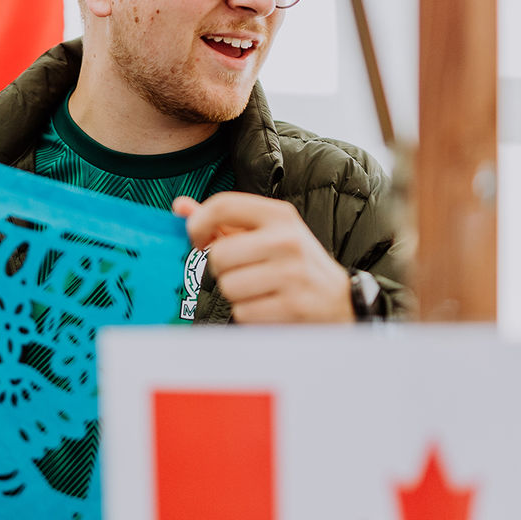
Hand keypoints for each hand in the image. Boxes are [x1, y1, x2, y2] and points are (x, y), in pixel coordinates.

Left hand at [173, 192, 352, 323]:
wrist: (341, 300)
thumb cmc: (295, 264)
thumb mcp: (267, 233)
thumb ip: (223, 221)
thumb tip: (179, 207)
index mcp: (279, 215)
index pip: (222, 205)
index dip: (198, 224)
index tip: (200, 240)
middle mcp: (287, 239)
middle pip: (219, 255)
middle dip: (221, 269)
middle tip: (241, 271)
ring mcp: (291, 273)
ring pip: (228, 286)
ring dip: (236, 294)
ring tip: (259, 290)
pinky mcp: (292, 306)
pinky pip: (242, 312)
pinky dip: (249, 314)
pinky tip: (269, 306)